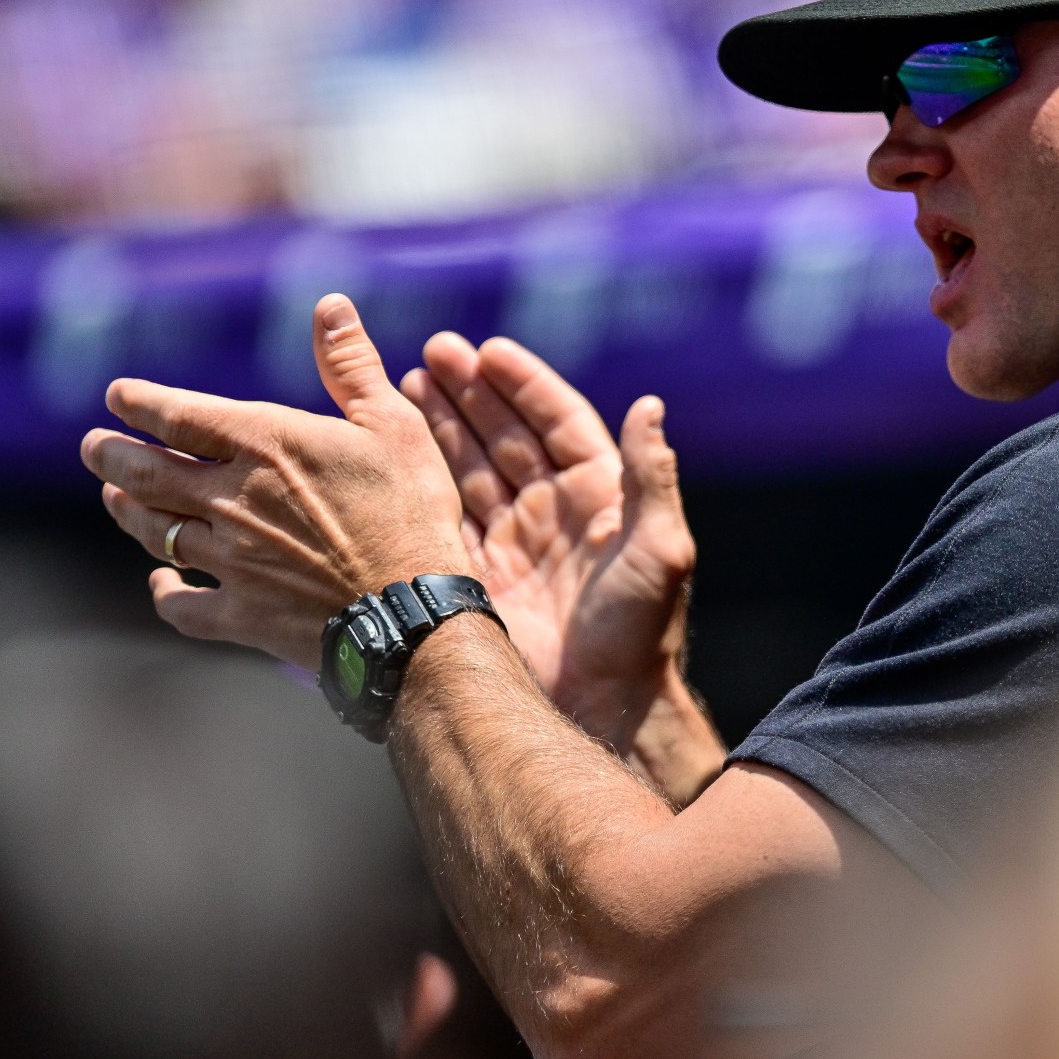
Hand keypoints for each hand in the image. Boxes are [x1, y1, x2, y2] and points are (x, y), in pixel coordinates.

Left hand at [83, 295, 470, 666]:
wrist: (412, 613)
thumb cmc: (411, 512)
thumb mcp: (394, 425)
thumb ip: (351, 366)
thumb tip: (328, 304)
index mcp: (264, 445)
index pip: (178, 415)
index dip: (139, 403)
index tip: (117, 397)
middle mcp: (232, 499)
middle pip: (147, 473)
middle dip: (111, 457)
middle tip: (92, 448)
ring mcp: (230, 560)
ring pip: (155, 531)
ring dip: (128, 510)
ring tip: (114, 497)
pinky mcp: (241, 613)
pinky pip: (183, 604)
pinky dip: (164, 591)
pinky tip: (160, 582)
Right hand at [402, 333, 711, 787]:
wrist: (602, 707)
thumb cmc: (641, 631)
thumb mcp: (661, 548)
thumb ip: (653, 476)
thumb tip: (650, 404)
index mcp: (599, 495)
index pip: (558, 421)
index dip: (525, 385)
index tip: (489, 351)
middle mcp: (554, 511)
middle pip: (507, 435)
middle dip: (472, 393)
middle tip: (432, 353)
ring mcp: (513, 541)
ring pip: (471, 466)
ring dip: (442, 424)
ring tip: (405, 382)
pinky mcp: (477, 574)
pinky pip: (445, 514)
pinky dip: (422, 479)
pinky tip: (397, 446)